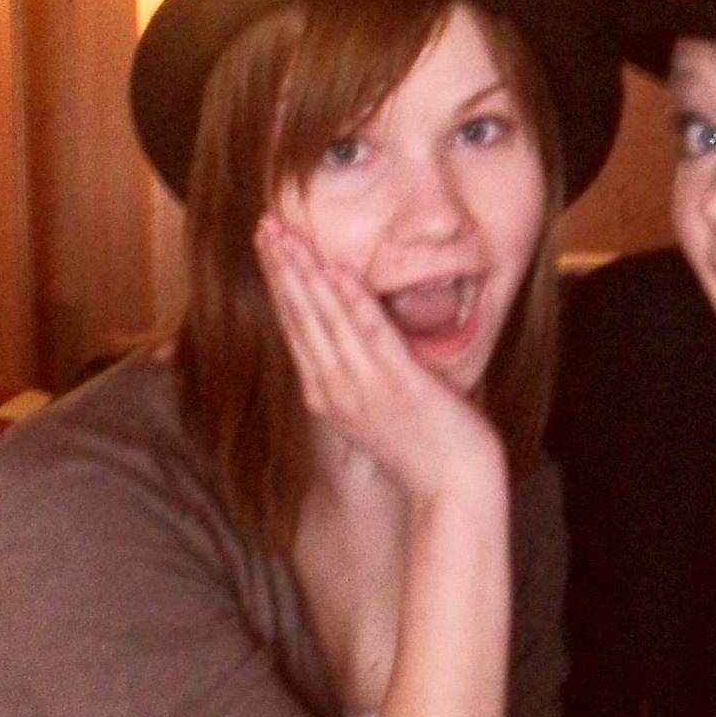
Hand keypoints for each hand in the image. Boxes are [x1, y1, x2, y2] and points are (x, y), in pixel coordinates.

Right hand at [255, 217, 503, 508]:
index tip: (266, 246)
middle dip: (281, 268)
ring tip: (286, 234)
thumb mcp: (376, 409)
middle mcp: (335, 389)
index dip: (279, 284)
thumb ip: (358, 375)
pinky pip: (371, 335)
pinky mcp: (398, 385)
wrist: (452, 492)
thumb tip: (352, 340)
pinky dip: (353, 302)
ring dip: (304, 273)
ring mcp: (364, 387)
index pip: (295, 327)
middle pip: (300, 317)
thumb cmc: (423, 450)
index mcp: (327, 393)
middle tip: (264, 225)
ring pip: (325, 319)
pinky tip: (336, 270)